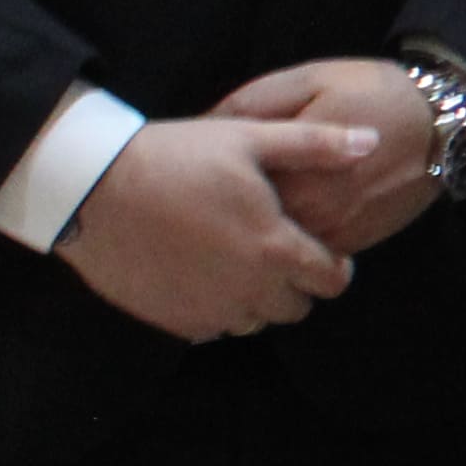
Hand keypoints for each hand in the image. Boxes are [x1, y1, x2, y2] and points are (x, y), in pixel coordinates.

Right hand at [56, 114, 371, 338]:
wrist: (91, 189)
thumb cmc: (175, 158)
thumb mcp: (248, 138)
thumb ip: (315, 145)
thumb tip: (373, 141)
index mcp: (276, 249)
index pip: (332, 282)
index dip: (333, 266)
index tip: (321, 249)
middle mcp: (249, 290)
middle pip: (296, 307)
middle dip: (295, 284)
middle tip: (274, 250)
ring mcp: (209, 310)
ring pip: (254, 321)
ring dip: (255, 298)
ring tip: (234, 259)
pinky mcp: (173, 321)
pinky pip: (212, 328)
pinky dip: (215, 307)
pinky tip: (199, 272)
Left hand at [215, 57, 446, 254]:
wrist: (444, 122)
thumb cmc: (371, 93)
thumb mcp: (306, 80)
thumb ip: (250, 105)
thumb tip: (197, 130)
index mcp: (291, 172)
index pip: (227, 194)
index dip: (204, 184)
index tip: (192, 172)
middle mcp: (312, 212)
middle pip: (248, 227)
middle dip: (225, 212)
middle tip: (208, 193)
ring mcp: (335, 233)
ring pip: (278, 247)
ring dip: (256, 232)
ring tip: (238, 209)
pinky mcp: (356, 242)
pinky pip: (309, 255)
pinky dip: (290, 242)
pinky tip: (283, 218)